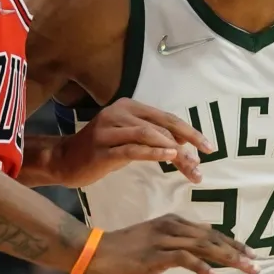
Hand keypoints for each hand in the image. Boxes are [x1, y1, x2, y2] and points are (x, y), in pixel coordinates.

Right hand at [52, 98, 214, 186]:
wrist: (65, 160)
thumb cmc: (101, 151)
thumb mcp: (129, 140)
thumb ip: (153, 139)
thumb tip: (184, 147)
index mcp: (129, 107)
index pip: (166, 118)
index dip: (190, 132)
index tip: (208, 147)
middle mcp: (119, 113)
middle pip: (161, 128)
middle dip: (186, 146)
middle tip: (201, 165)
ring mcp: (109, 130)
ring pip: (149, 136)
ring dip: (173, 152)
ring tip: (190, 166)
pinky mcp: (103, 149)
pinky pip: (133, 149)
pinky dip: (154, 153)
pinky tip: (169, 157)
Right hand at [84, 214, 259, 273]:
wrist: (97, 251)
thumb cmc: (123, 249)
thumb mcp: (154, 240)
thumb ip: (175, 240)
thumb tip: (198, 244)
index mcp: (173, 222)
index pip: (209, 232)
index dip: (231, 243)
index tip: (249, 254)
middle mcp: (172, 226)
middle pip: (212, 238)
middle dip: (236, 251)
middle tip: (256, 264)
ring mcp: (164, 239)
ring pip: (204, 246)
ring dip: (228, 258)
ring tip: (246, 268)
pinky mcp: (156, 254)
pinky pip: (184, 258)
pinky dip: (201, 266)